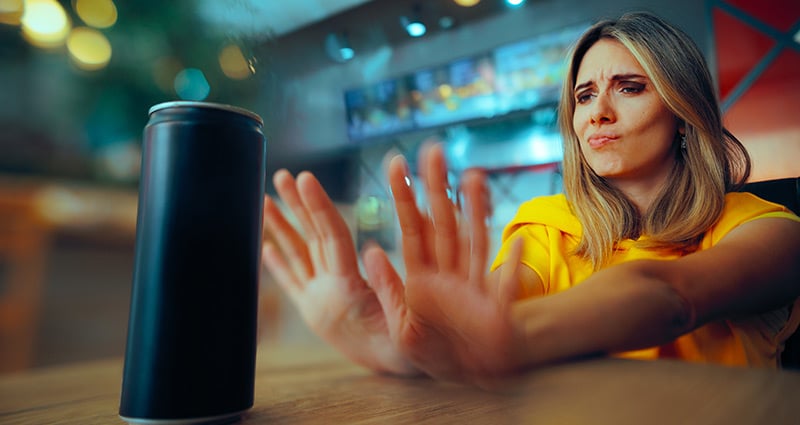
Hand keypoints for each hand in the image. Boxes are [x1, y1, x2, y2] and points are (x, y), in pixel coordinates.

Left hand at [262, 169, 418, 375]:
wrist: (397, 372)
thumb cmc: (411, 346)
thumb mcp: (409, 315)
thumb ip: (391, 285)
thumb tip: (372, 248)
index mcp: (348, 289)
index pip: (332, 237)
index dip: (319, 205)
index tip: (305, 177)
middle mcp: (325, 294)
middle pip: (309, 239)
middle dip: (295, 206)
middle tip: (280, 175)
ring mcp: (315, 303)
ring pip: (295, 256)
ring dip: (279, 228)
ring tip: (263, 201)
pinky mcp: (313, 313)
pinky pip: (292, 283)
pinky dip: (277, 265)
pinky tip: (264, 248)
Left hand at [363, 144, 526, 383]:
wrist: (463, 375)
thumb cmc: (431, 352)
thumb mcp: (400, 326)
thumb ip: (388, 290)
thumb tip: (369, 251)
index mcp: (422, 276)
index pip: (412, 228)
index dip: (404, 196)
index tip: (397, 164)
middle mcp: (448, 272)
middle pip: (443, 223)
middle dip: (437, 187)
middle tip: (433, 150)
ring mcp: (473, 285)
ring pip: (473, 239)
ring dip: (474, 209)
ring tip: (473, 176)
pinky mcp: (494, 309)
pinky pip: (505, 289)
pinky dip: (512, 270)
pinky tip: (517, 246)